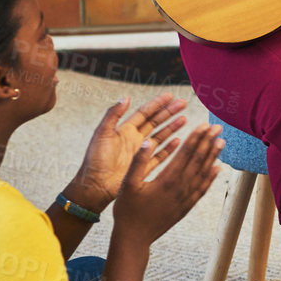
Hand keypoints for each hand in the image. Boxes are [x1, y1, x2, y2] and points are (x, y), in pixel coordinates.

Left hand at [69, 93, 188, 211]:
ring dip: (172, 128)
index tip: (170, 96)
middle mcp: (134, 140)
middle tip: (183, 103)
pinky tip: (178, 141)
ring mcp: (140, 153)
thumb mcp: (102, 133)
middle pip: (155, 122)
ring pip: (160, 137)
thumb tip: (125, 97)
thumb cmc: (95, 160)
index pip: (145, 113)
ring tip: (184, 119)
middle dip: (169, 113)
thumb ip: (113, 114)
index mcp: (124, 130)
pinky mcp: (144, 167)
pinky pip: (160, 156)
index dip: (157, 104)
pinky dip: (169, 149)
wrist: (96, 185)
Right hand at [112, 124, 224, 245]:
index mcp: (166, 180)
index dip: (196, 138)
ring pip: (203, 173)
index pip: (185, 154)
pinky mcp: (186, 207)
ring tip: (221, 142)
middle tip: (218, 127)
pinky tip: (217, 168)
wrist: (135, 238)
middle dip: (208, 142)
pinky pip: (202, 189)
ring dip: (213, 156)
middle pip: (198, 161)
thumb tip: (149, 141)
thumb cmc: (128, 211)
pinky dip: (211, 177)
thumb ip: (139, 162)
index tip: (204, 125)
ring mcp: (185, 198)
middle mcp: (180, 188)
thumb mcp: (127, 184)